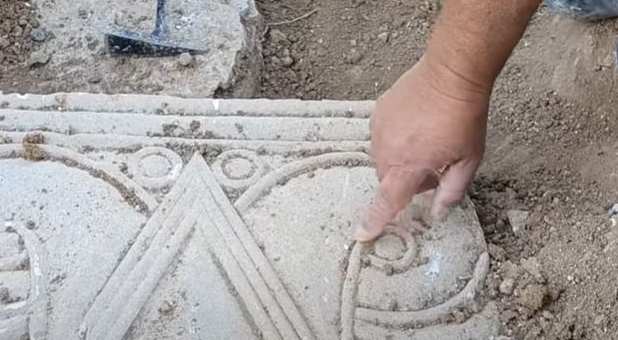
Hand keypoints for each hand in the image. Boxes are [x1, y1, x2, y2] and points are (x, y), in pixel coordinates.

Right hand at [355, 57, 489, 241]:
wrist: (450, 74)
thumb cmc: (464, 118)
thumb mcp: (469, 159)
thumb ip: (451, 191)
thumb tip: (436, 214)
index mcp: (408, 165)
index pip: (387, 201)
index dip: (374, 220)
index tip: (362, 234)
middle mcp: (386, 150)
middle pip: (387, 180)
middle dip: (405, 181)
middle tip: (432, 166)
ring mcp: (379, 129)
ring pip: (383, 159)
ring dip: (399, 160)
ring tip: (424, 142)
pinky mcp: (378, 113)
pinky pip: (381, 137)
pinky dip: (394, 140)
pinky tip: (415, 127)